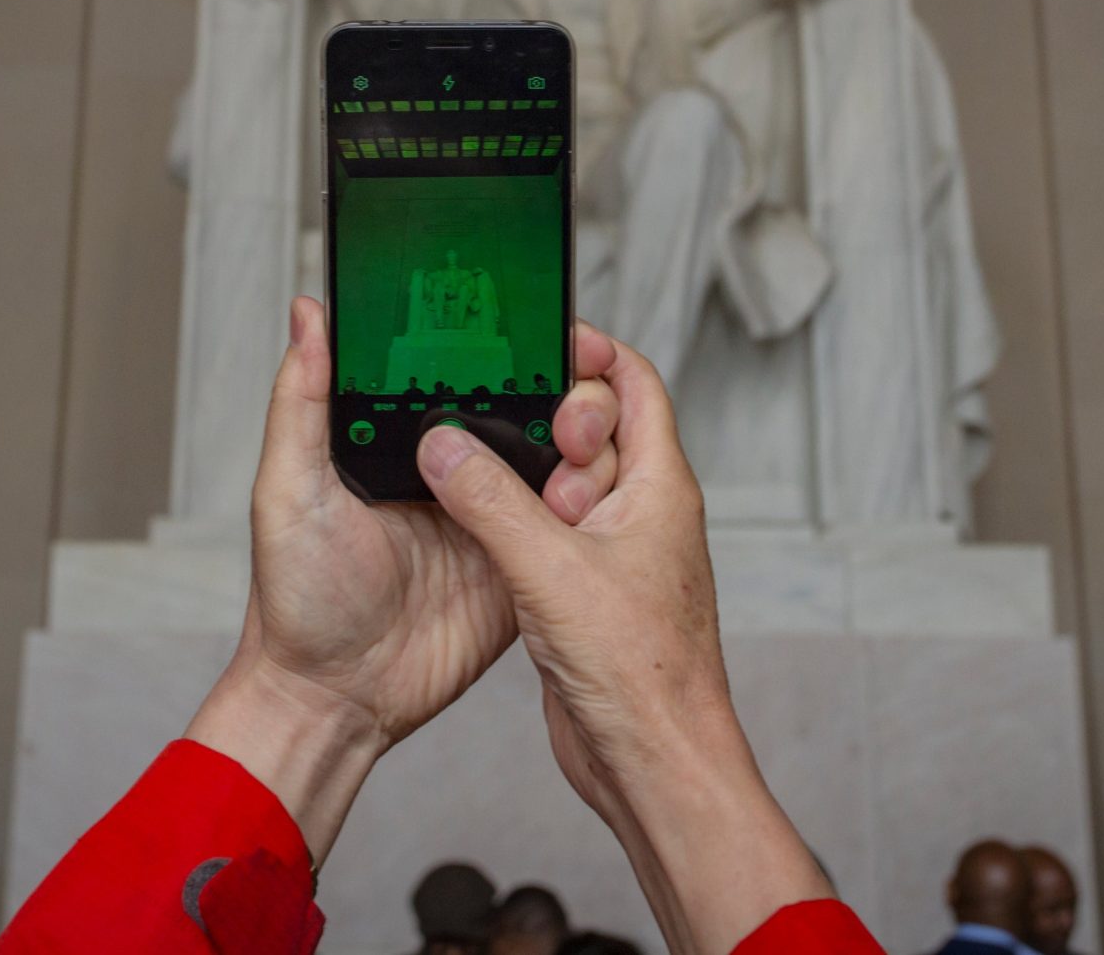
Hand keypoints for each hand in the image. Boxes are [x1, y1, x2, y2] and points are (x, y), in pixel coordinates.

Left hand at [183, 298, 622, 863]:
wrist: (335, 700)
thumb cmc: (296, 599)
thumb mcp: (289, 490)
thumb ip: (302, 401)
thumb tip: (309, 313)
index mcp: (399, 439)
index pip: (459, 370)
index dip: (500, 342)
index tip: (536, 312)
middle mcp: (453, 470)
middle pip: (523, 407)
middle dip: (561, 389)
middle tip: (573, 390)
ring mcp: (492, 517)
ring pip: (557, 460)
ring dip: (579, 444)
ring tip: (581, 440)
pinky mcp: (520, 566)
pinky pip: (564, 528)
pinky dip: (584, 508)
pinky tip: (588, 495)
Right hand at [416, 331, 830, 954]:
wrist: (654, 764)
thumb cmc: (639, 673)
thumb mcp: (550, 569)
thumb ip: (491, 500)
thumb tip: (443, 442)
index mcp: (659, 486)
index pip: (634, 384)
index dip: (589, 353)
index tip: (537, 339)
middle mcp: (644, 512)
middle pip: (595, 428)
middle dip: (545, 417)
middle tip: (499, 422)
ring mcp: (618, 554)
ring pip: (566, 484)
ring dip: (524, 476)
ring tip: (478, 475)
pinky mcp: (588, 594)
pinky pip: (550, 534)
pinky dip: (517, 522)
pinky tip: (477, 529)